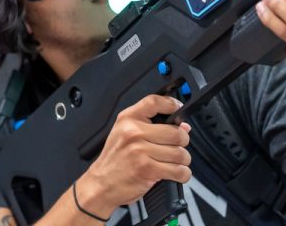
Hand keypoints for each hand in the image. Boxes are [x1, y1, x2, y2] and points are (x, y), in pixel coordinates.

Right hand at [78, 95, 191, 215]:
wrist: (101, 183)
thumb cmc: (115, 159)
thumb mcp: (125, 133)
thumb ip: (151, 125)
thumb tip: (183, 126)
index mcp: (128, 119)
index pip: (154, 101)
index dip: (172, 104)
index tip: (178, 109)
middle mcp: (134, 132)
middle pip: (176, 133)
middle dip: (182, 142)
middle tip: (176, 147)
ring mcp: (140, 151)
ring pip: (180, 153)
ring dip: (183, 160)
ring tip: (174, 162)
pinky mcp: (147, 169)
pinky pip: (179, 171)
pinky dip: (183, 174)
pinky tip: (176, 173)